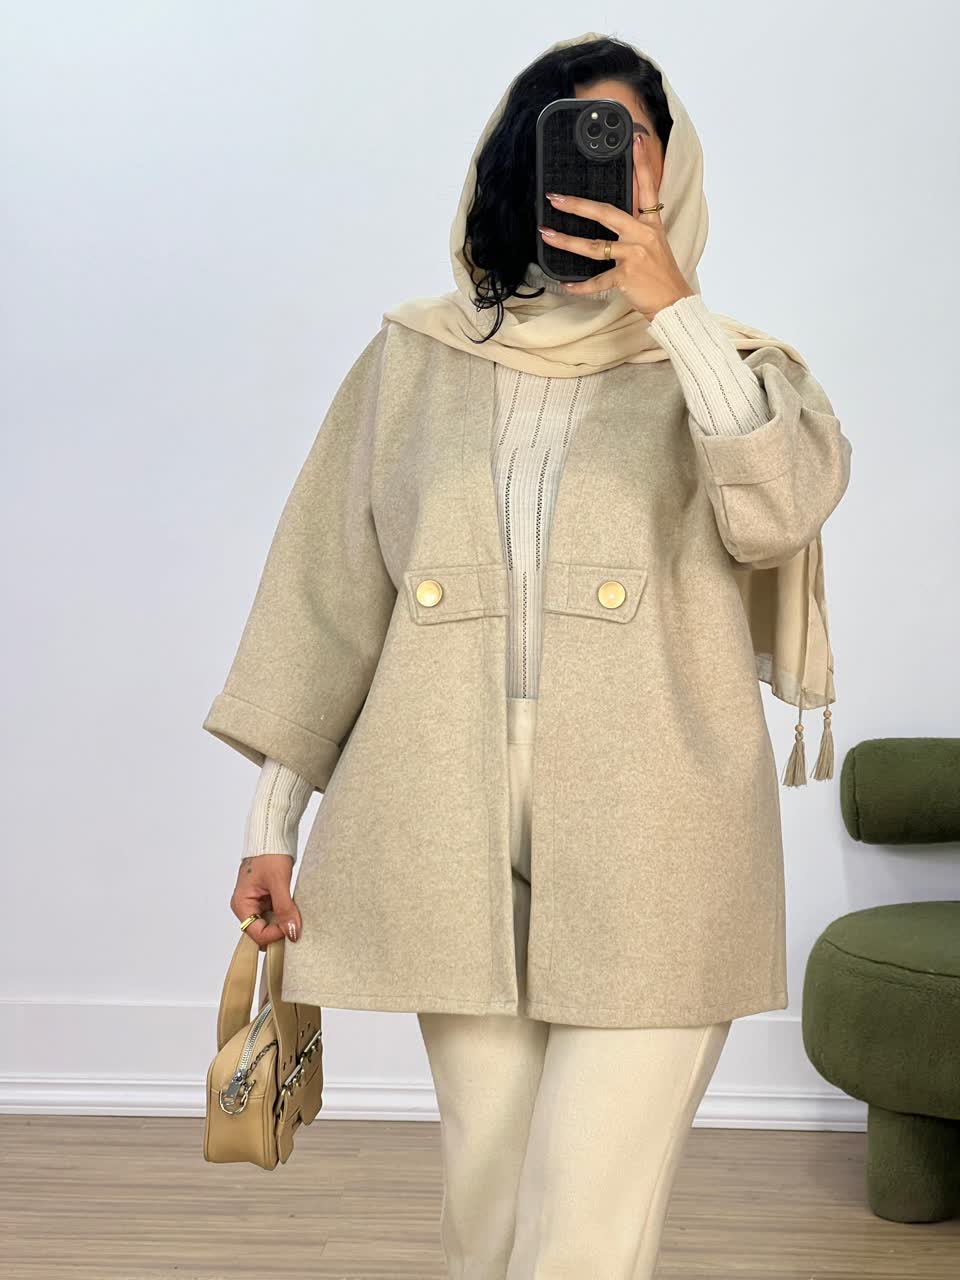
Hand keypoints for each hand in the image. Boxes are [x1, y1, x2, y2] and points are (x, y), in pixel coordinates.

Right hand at [231, 854, 301, 948]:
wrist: (273, 836)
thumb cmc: (269, 853)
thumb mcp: (278, 881)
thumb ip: (284, 908)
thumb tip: (292, 932)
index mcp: (241, 904)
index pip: (256, 934)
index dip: (275, 934)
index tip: (292, 926)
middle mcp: (246, 906)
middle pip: (262, 932)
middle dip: (279, 930)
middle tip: (296, 922)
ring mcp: (256, 903)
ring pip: (270, 925)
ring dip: (283, 922)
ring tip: (295, 911)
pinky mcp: (265, 899)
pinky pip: (275, 915)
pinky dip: (285, 914)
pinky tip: (294, 908)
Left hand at [537, 132, 693, 320]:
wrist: (674, 303)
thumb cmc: (661, 274)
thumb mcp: (655, 243)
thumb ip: (638, 226)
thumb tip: (614, 214)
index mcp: (651, 225)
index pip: (647, 188)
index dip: (642, 163)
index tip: (635, 140)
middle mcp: (642, 236)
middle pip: (606, 213)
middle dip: (578, 205)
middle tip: (556, 198)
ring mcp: (633, 256)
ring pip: (594, 246)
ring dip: (567, 241)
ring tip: (547, 235)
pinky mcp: (626, 277)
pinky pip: (596, 280)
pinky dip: (579, 285)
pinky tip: (565, 284)